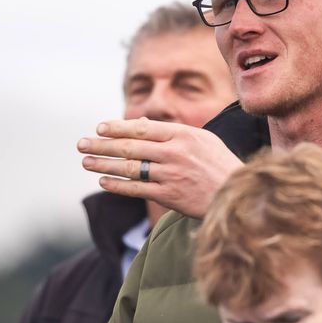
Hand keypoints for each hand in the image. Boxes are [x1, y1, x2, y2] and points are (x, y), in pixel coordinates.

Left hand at [78, 118, 242, 220]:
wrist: (240, 195)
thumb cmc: (220, 164)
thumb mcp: (203, 139)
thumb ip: (173, 132)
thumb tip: (139, 127)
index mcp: (183, 134)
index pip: (142, 129)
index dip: (118, 128)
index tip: (100, 128)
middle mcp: (175, 152)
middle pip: (130, 147)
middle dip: (102, 145)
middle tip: (81, 144)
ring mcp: (171, 174)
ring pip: (129, 168)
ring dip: (104, 164)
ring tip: (86, 161)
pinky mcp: (170, 195)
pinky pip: (137, 189)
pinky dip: (117, 185)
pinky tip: (103, 181)